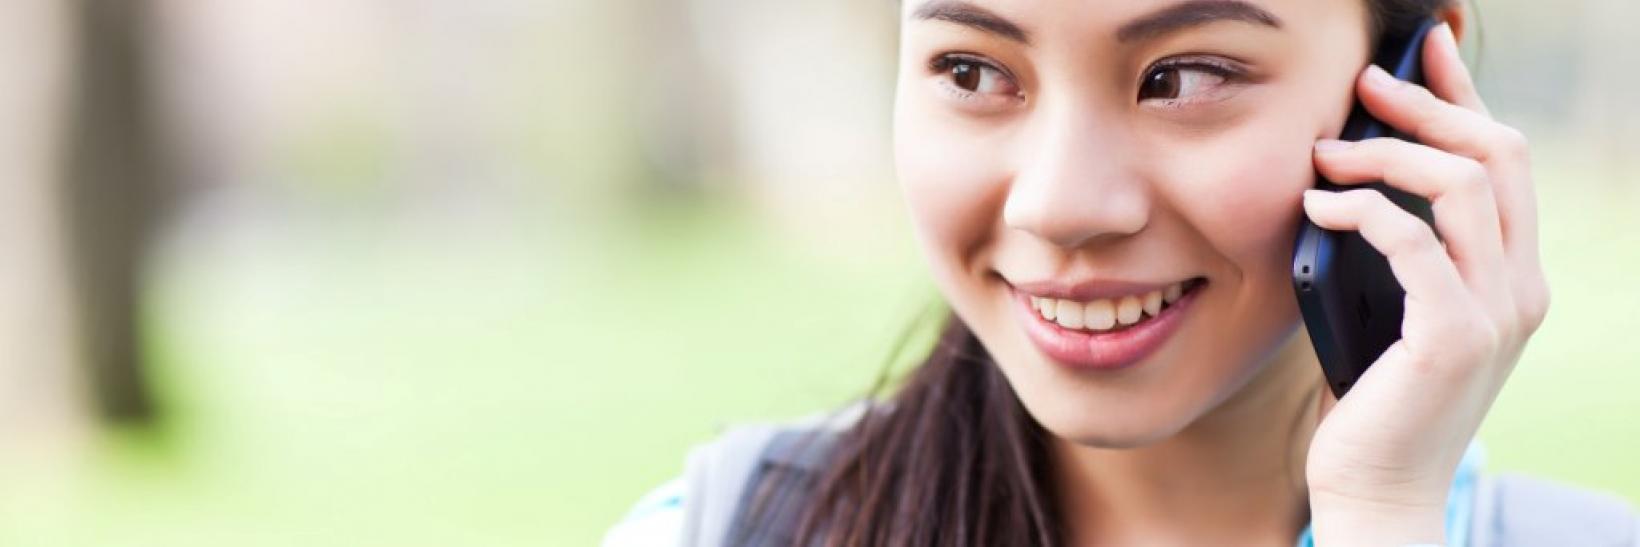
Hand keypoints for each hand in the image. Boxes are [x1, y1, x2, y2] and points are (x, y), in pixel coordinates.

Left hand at [1299, 22, 1549, 545]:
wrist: (1378, 491)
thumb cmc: (1374, 402)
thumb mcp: (1395, 311)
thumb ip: (1401, 254)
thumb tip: (1352, 179)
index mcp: (1511, 276)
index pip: (1504, 161)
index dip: (1466, 96)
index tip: (1426, 49)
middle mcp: (1519, 287)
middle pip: (1496, 155)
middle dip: (1430, 105)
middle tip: (1366, 83)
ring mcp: (1494, 312)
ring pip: (1461, 185)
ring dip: (1387, 154)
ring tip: (1325, 156)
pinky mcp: (1453, 336)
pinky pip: (1412, 241)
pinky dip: (1361, 211)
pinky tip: (1317, 207)